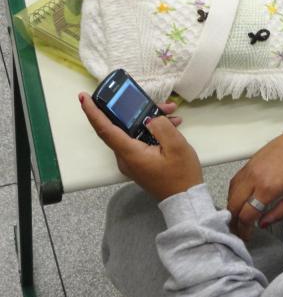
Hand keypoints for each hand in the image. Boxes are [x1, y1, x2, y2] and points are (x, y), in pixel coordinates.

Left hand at [79, 93, 202, 200]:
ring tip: (169, 112)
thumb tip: (150, 118)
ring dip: (148, 120)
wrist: (184, 198)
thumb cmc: (181, 175)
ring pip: (132, 132)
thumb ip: (162, 127)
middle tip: (152, 100)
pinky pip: (139, 140)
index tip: (84, 98)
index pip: (105, 129)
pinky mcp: (139, 162)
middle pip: (121, 127)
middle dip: (135, 110)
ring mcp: (131, 161)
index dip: (93, 112)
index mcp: (131, 153)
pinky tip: (169, 125)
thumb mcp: (177, 146)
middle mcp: (125, 158)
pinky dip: (151, 130)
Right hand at [227, 132, 282, 240]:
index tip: (247, 235)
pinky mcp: (248, 163)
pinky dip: (233, 194)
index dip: (244, 229)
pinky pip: (234, 182)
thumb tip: (262, 224)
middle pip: (233, 205)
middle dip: (233, 222)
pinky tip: (239, 201)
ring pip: (230, 193)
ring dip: (231, 208)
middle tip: (238, 230)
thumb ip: (279, 213)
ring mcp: (249, 169)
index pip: (246, 215)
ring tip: (237, 218)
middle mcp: (254, 178)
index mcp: (267, 188)